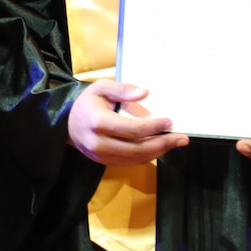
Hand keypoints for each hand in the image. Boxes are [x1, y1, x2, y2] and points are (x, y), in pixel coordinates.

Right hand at [66, 80, 187, 165]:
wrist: (68, 124)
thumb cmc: (87, 103)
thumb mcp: (101, 88)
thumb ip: (123, 89)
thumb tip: (145, 92)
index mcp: (98, 122)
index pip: (133, 129)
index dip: (154, 127)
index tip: (169, 122)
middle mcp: (99, 143)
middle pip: (138, 149)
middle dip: (163, 143)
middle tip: (182, 138)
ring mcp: (101, 156)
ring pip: (136, 158)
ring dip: (159, 152)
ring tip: (175, 143)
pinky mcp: (105, 162)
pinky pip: (131, 162)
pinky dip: (148, 156)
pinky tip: (159, 148)